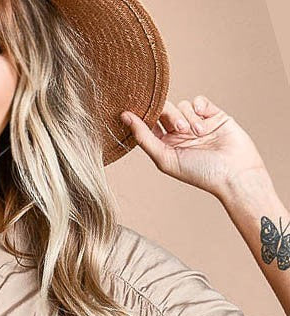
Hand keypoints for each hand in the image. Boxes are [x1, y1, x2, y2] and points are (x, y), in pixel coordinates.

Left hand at [119, 95, 268, 200]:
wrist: (234, 171)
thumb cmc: (199, 172)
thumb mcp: (165, 158)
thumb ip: (144, 138)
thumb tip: (125, 117)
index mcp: (164, 146)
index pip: (149, 125)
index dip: (143, 116)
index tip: (136, 109)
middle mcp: (179, 134)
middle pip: (164, 111)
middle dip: (171, 117)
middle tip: (180, 129)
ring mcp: (196, 123)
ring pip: (182, 105)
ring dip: (189, 118)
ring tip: (199, 134)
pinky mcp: (212, 114)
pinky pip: (198, 100)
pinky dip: (200, 108)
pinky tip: (205, 122)